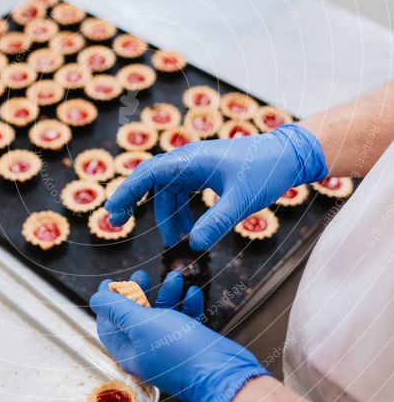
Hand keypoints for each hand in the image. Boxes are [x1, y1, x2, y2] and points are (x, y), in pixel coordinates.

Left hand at [90, 270, 269, 401]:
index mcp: (128, 353)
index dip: (107, 302)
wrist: (222, 375)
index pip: (108, 326)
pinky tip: (193, 293)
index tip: (110, 281)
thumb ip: (117, 309)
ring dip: (167, 294)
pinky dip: (187, 305)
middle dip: (138, 294)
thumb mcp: (141, 324)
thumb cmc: (180, 350)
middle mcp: (147, 353)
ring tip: (175, 276)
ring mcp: (170, 351)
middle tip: (142, 274)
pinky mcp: (191, 347)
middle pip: (135, 319)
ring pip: (162, 317)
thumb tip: (96, 298)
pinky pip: (184, 322)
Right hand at [105, 123, 326, 249]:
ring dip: (167, 215)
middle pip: (153, 182)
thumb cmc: (265, 171)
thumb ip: (216, 222)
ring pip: (169, 191)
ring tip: (174, 242)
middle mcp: (189, 160)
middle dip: (136, 202)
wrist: (288, 156)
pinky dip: (182, 211)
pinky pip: (184, 192)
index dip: (127, 191)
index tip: (113, 211)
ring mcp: (198, 166)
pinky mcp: (207, 173)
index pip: (149, 173)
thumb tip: (192, 245)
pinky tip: (188, 230)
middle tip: (119, 225)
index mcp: (191, 159)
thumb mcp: (241, 200)